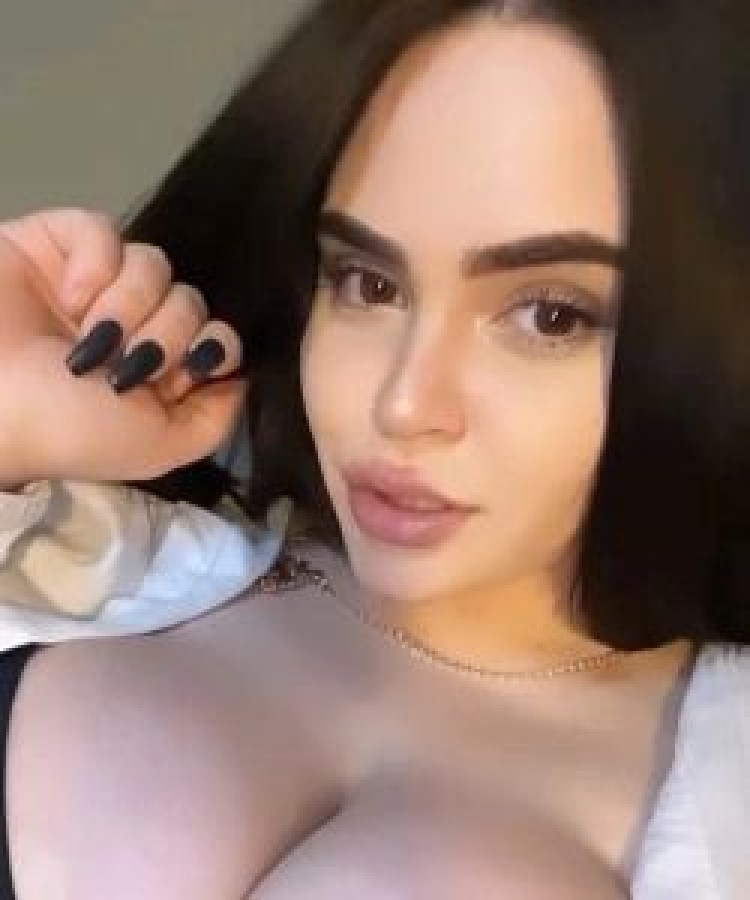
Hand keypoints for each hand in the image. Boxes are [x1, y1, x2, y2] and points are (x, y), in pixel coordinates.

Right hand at [0, 208, 247, 488]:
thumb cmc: (70, 428)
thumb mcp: (158, 447)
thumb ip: (213, 419)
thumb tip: (243, 376)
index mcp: (158, 372)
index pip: (218, 336)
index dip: (213, 347)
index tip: (188, 369)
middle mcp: (133, 327)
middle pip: (192, 300)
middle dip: (166, 334)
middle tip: (125, 364)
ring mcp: (96, 285)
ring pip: (155, 264)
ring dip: (128, 305)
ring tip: (88, 338)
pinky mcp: (58, 246)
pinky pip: (104, 230)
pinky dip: (95, 264)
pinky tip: (69, 296)